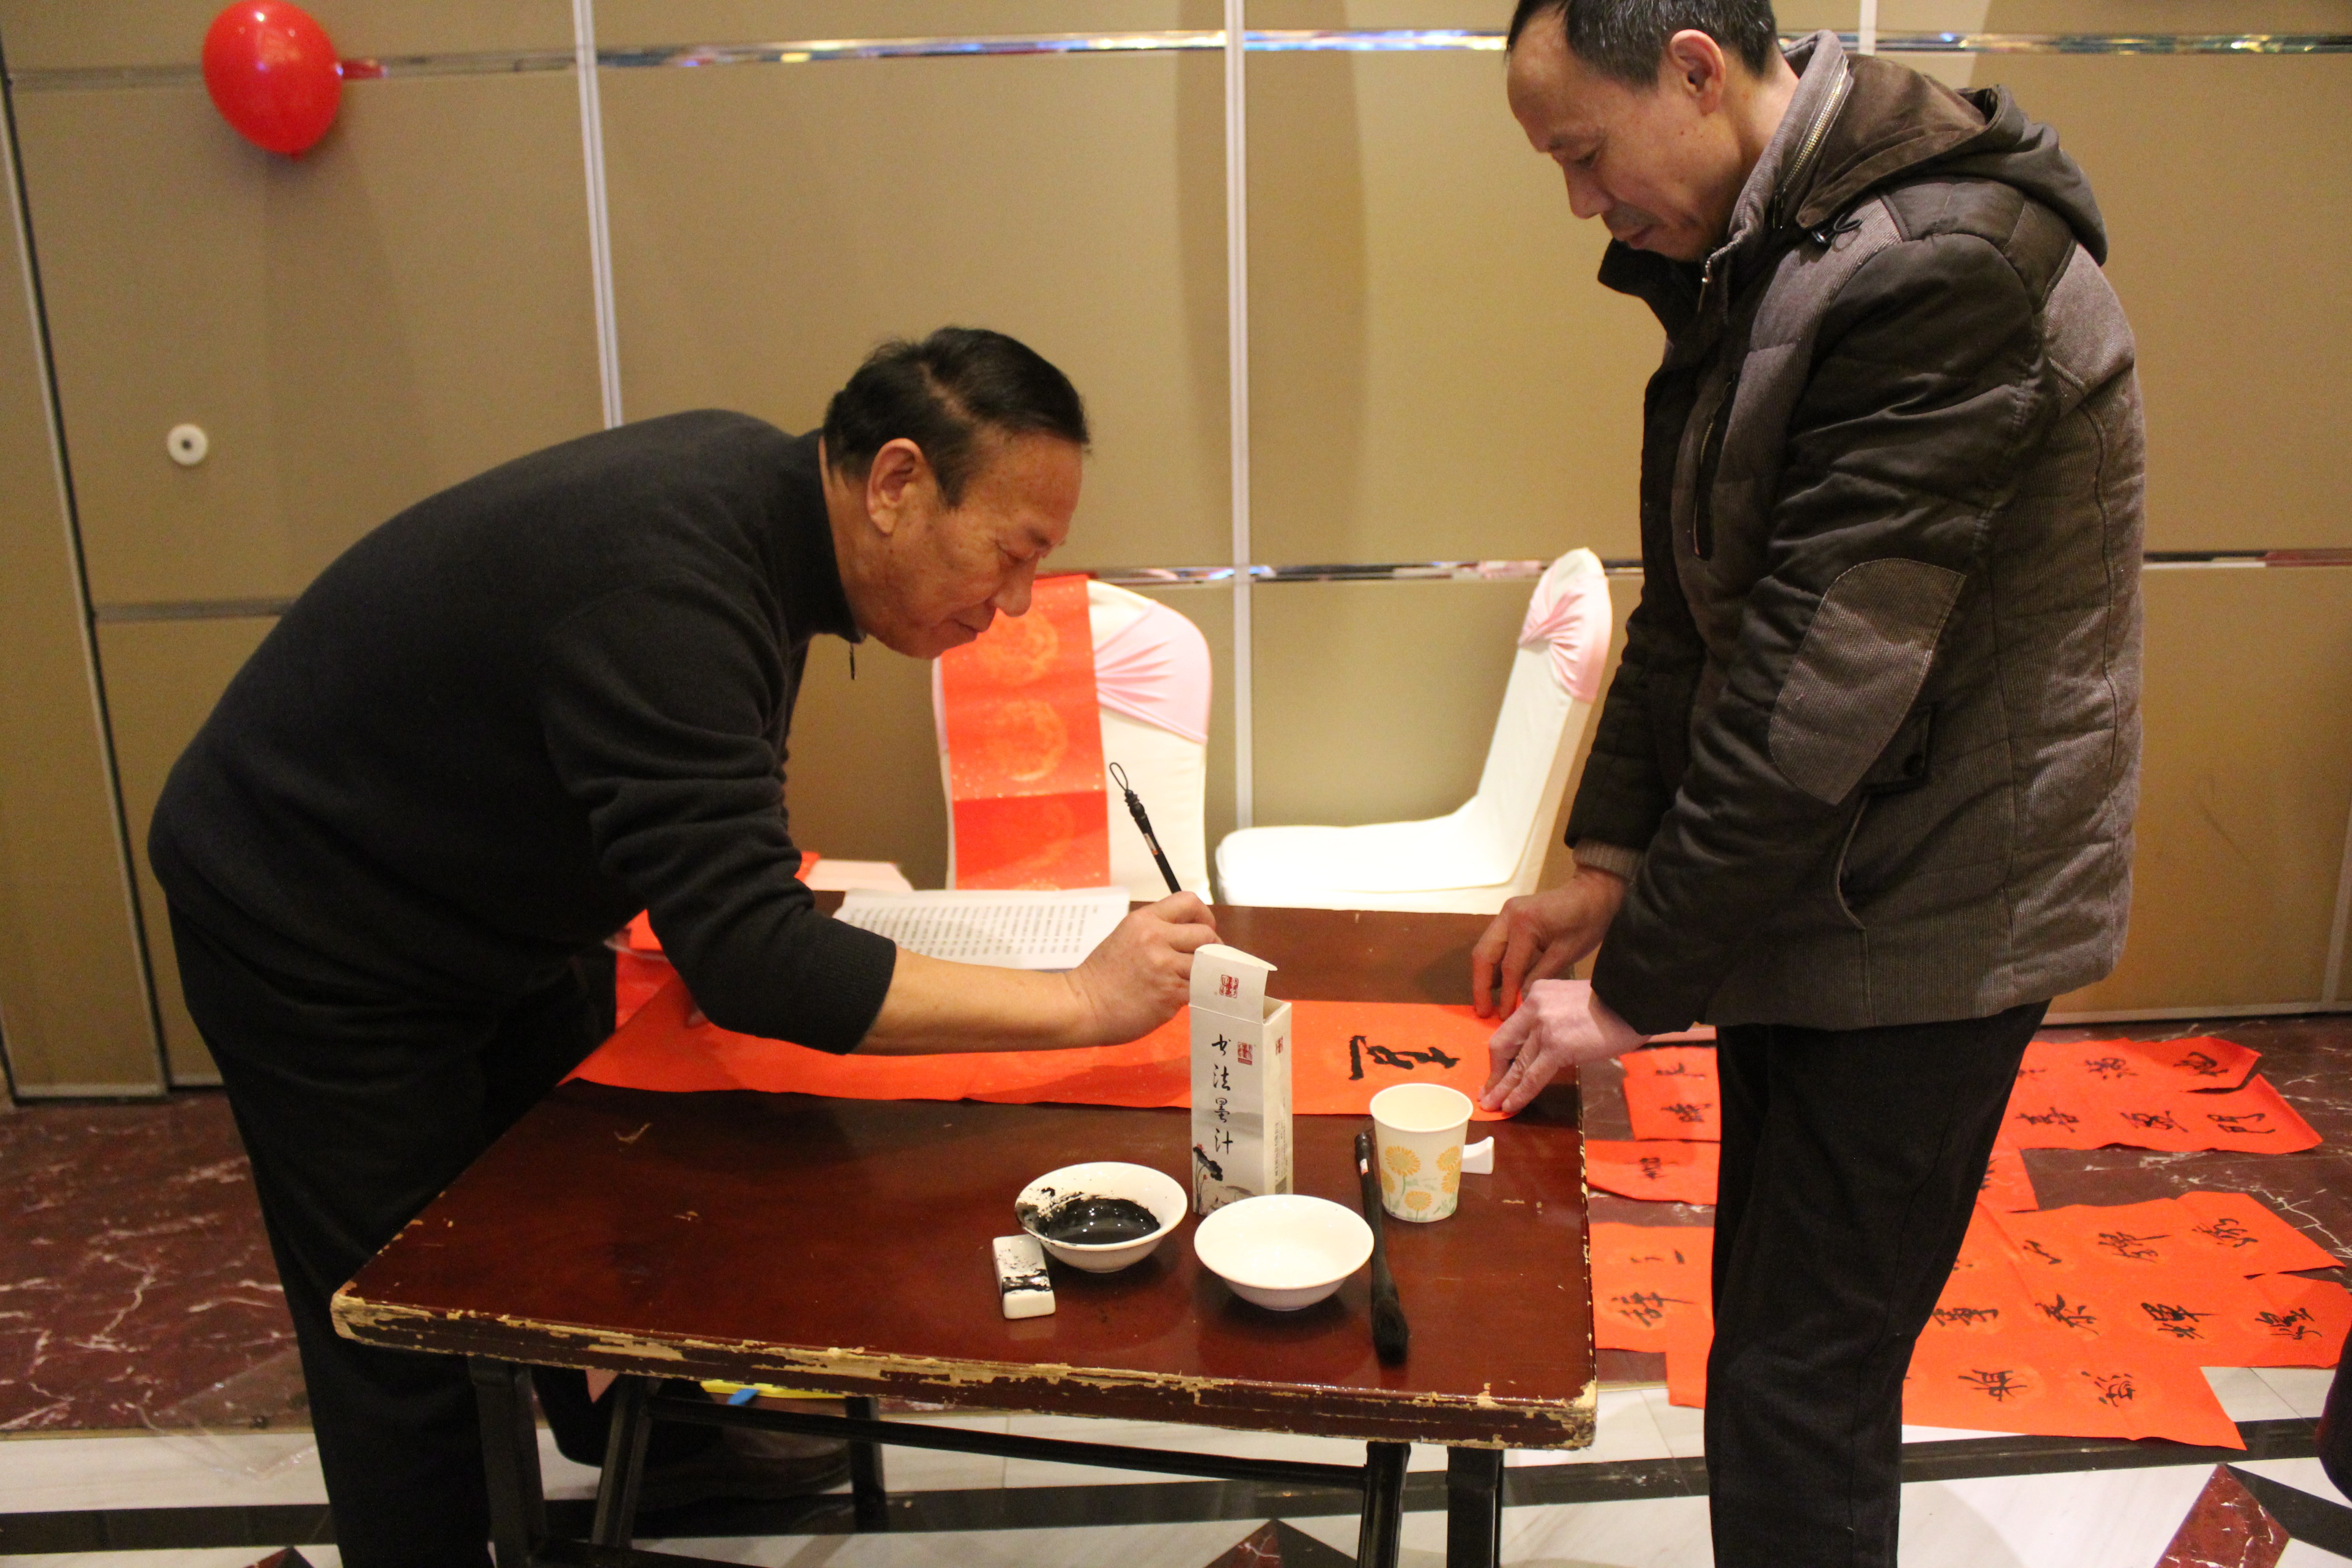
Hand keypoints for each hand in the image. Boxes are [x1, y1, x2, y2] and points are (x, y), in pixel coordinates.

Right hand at [1064, 892, 1219, 1045]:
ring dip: (1205, 974)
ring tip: (1192, 981)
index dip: (1204, 916)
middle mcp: (1155, 938)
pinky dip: (1197, 994)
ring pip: (1207, 964)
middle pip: (1206, 935)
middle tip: (1204, 962)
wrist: (1082, 1005)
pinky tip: (1183, 997)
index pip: (1189, 901)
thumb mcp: (1126, 937)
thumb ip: (1158, 933)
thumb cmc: (1102, 976)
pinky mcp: (1169, 993)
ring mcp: (1164, 966)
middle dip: (1213, 949)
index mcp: (1144, 920)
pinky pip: (1199, 989)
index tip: (1203, 932)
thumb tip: (1194, 941)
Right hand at [1470, 868, 1627, 1018]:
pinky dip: (1495, 964)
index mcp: (1524, 923)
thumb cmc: (1586, 922)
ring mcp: (1506, 914)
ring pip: (1485, 948)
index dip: (1505, 994)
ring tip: (1487, 1001)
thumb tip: (1522, 1001)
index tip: (1503, 1017)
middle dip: (1480, 985)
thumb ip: (1540, 977)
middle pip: (1483, 954)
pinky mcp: (1510, 916)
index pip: (1509, 967)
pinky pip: (1496, 944)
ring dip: (1484, 975)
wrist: (1593, 892)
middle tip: (1482, 1011)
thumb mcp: (1566, 953)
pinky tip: (1498, 983)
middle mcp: (1507, 915)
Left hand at [1480, 979, 1645, 1113]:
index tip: (1496, 1069)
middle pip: (1503, 1045)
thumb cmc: (1613, 1005)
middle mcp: (1534, 1007)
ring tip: (1491, 1105)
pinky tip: (1510, 1106)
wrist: (1634, 1001)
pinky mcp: (1557, 1047)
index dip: (1501, 1053)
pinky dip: (1519, 1094)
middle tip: (1486, 1092)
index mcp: (1537, 994)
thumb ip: (1553, 1017)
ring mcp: (1544, 1027)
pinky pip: (1532, 1076)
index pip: (1511, 1028)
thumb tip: (1544, 1046)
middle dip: (1494, 1073)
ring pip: (1516, 1065)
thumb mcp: (1571, 1002)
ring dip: (1502, 1089)